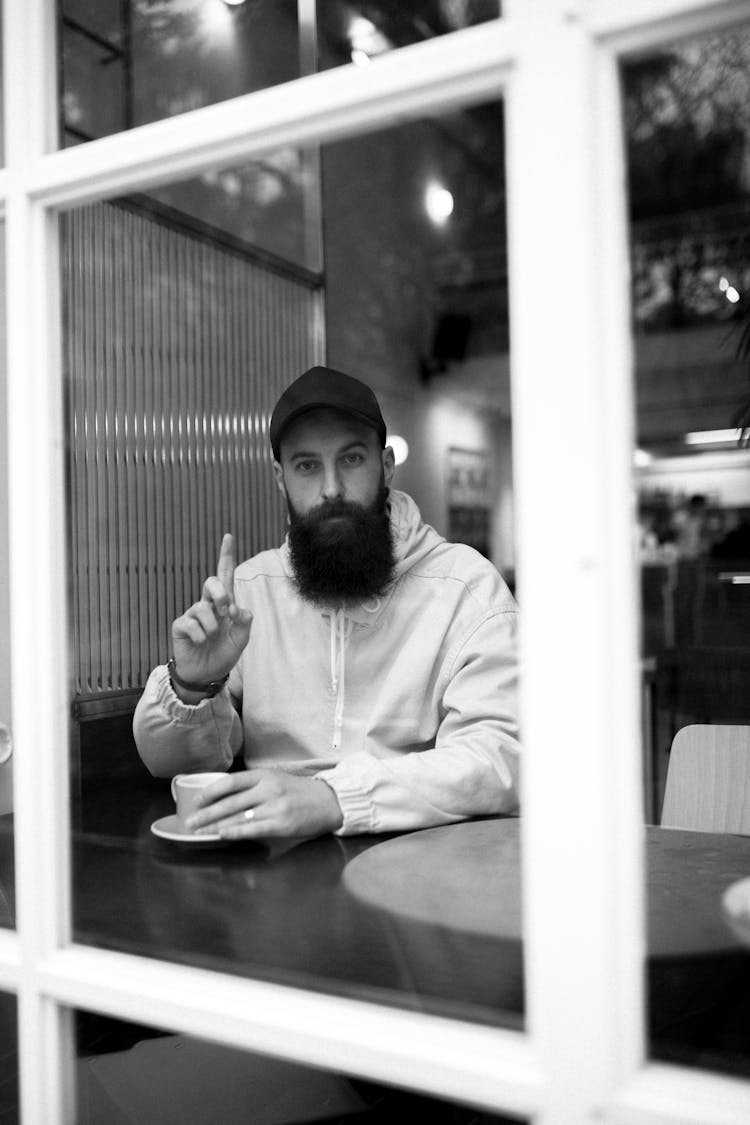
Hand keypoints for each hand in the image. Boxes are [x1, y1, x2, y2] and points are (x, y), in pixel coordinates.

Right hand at [171, 533, 251, 686]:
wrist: (207, 675)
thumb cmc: (224, 654)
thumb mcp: (240, 640)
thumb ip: (244, 623)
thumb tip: (240, 609)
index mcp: (224, 604)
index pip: (225, 576)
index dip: (226, 556)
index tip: (229, 536)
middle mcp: (208, 605)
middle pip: (212, 582)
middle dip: (220, 593)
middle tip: (226, 611)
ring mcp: (193, 614)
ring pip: (203, 608)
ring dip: (212, 626)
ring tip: (210, 638)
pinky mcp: (181, 625)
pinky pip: (191, 623)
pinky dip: (199, 635)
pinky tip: (199, 642)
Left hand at [184, 769, 343, 839]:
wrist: (329, 801)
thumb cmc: (299, 792)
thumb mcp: (276, 780)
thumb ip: (253, 787)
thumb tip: (224, 798)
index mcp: (264, 775)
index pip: (231, 781)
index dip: (211, 791)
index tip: (196, 801)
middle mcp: (268, 788)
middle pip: (230, 801)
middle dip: (207, 813)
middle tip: (190, 822)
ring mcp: (275, 806)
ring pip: (239, 816)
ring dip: (216, 825)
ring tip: (200, 832)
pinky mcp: (282, 823)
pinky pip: (253, 828)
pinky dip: (236, 832)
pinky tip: (223, 835)